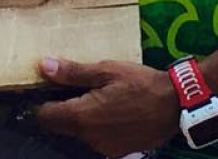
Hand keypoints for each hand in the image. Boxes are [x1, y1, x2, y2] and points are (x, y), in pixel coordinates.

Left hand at [32, 57, 178, 156]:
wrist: (176, 104)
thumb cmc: (140, 83)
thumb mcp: (106, 70)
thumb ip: (73, 72)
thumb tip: (44, 66)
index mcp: (83, 117)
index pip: (46, 117)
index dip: (40, 102)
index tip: (43, 89)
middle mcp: (90, 138)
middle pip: (62, 125)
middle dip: (61, 108)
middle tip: (71, 87)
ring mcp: (105, 147)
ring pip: (80, 132)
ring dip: (81, 117)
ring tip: (94, 95)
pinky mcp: (119, 151)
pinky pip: (98, 138)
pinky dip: (97, 125)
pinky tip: (109, 109)